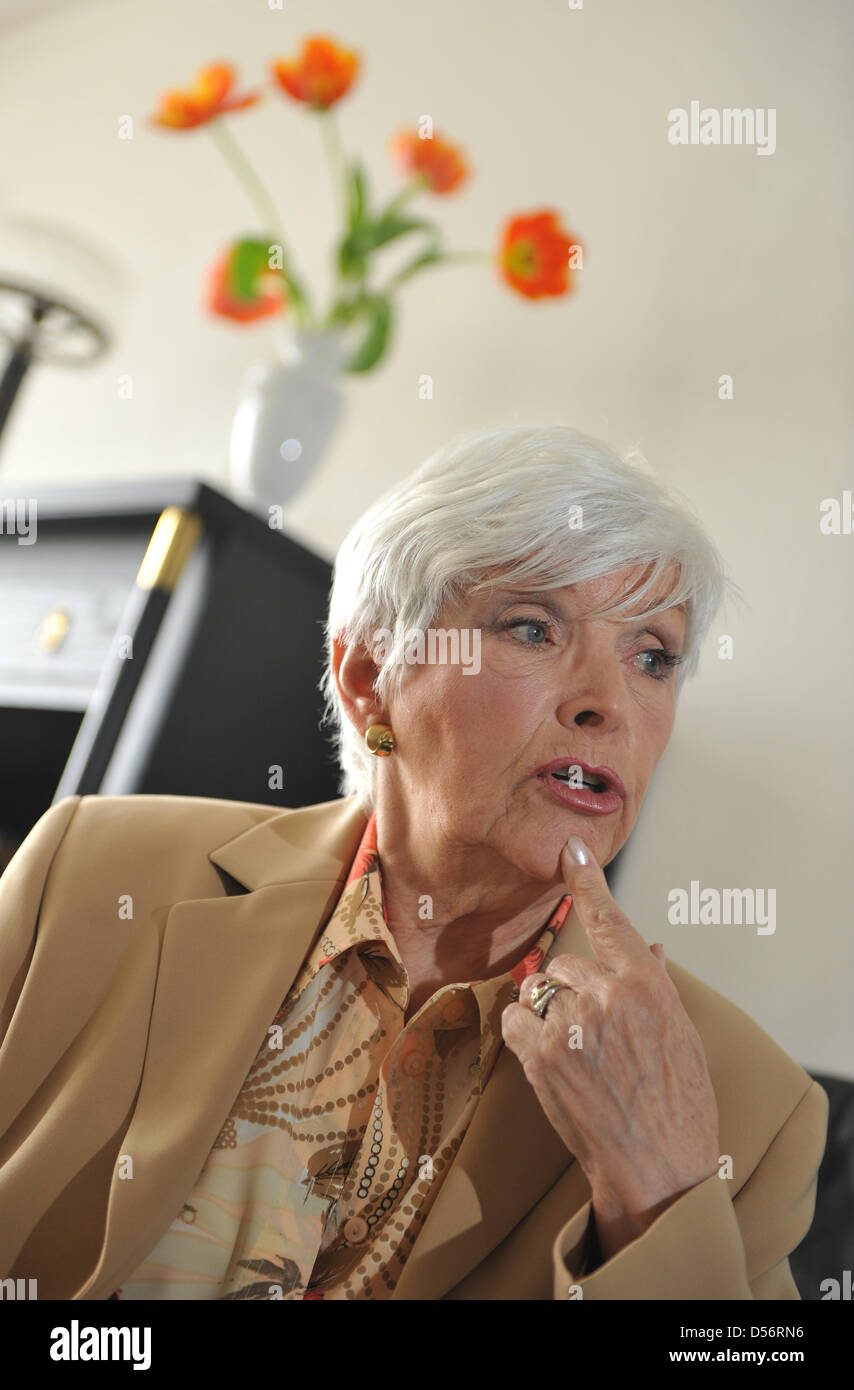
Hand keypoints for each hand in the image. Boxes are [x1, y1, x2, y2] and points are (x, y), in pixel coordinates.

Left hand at [501, 835, 719, 1260]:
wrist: (657, 1167)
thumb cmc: (678, 1104)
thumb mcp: (681, 1036)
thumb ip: (656, 986)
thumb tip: (651, 946)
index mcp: (646, 984)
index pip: (611, 919)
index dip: (587, 881)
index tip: (570, 848)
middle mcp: (608, 994)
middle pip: (565, 963)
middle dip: (570, 991)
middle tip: (591, 1035)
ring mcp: (572, 1023)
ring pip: (539, 990)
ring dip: (547, 1013)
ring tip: (576, 1056)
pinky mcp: (541, 1053)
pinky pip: (515, 1019)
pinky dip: (524, 1034)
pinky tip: (549, 1061)